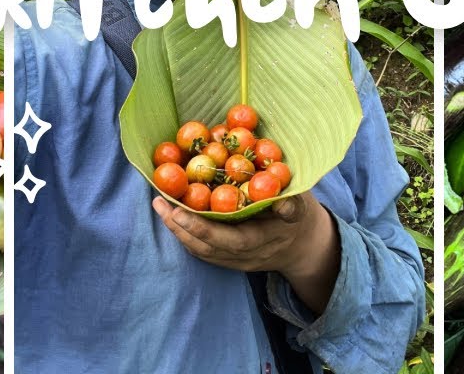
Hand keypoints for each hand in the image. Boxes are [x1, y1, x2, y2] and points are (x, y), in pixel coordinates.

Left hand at [152, 191, 340, 312]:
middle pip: (208, 247)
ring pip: (202, 251)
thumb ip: (292, 205)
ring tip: (159, 206)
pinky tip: (171, 216)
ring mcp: (237, 261)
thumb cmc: (299, 217)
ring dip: (178, 231)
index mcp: (264, 240)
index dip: (203, 228)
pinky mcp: (229, 260)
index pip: (230, 239)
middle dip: (181, 227)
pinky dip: (185, 235)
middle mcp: (247, 255)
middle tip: (160, 203)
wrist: (303, 246)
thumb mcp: (302, 206)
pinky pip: (203, 251)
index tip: (180, 210)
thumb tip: (280, 202)